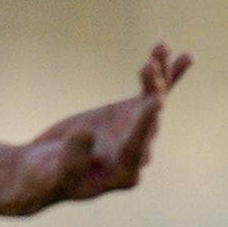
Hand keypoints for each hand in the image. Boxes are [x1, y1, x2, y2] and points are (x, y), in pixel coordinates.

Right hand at [0, 43, 185, 215]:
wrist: (42, 172)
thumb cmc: (45, 178)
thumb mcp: (53, 172)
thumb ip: (71, 158)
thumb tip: (86, 135)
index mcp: (123, 174)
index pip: (137, 146)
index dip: (145, 123)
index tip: (156, 101)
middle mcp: (137, 154)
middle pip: (150, 120)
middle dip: (152, 92)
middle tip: (149, 67)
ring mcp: (136, 132)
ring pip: (155, 101)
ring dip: (159, 75)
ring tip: (161, 48)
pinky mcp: (131, 115)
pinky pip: (153, 93)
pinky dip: (168, 75)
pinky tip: (186, 57)